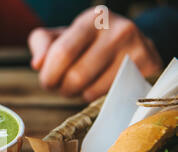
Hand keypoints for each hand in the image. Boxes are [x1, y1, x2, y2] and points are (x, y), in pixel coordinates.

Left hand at [28, 8, 161, 101]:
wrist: (128, 42)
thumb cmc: (85, 42)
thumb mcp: (60, 36)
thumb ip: (42, 44)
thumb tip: (37, 64)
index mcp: (93, 19)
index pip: (62, 53)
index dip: (49, 75)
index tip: (47, 81)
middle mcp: (118, 30)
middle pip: (76, 77)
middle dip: (61, 88)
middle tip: (62, 87)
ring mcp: (136, 49)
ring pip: (91, 91)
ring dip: (78, 95)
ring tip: (80, 85)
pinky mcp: (147, 68)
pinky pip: (109, 97)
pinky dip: (96, 98)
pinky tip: (97, 86)